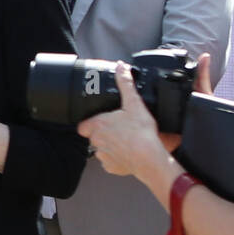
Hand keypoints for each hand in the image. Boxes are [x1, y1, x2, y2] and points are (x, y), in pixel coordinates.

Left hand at [77, 62, 175, 180]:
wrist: (150, 158)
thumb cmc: (141, 132)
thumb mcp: (134, 103)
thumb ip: (125, 83)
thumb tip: (121, 67)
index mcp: (97, 125)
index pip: (83, 125)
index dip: (90, 122)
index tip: (101, 120)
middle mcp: (96, 141)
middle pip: (93, 136)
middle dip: (103, 133)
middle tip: (119, 129)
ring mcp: (102, 156)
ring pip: (101, 149)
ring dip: (110, 145)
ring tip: (126, 141)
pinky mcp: (111, 167)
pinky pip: (110, 162)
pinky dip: (118, 159)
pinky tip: (129, 153)